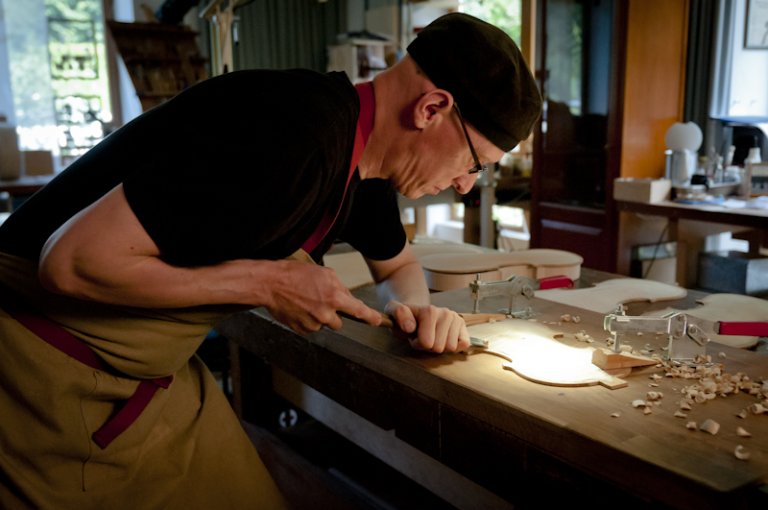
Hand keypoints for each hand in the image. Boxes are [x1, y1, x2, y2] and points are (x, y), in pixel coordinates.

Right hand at [266, 260, 381, 333]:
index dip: (370, 317)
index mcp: (334, 297)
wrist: (271, 283)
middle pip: (339, 322)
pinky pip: (310, 328)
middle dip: (333, 314)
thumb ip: (339, 287)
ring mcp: (313, 324)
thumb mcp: (324, 273)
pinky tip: (298, 308)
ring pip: (323, 324)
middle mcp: (326, 314)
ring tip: (306, 302)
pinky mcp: (302, 330)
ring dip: (319, 317)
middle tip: (319, 300)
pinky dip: (307, 320)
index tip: (377, 322)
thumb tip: (348, 299)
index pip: (359, 311)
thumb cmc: (296, 274)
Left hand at [385, 300, 469, 352]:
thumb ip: (398, 314)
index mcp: (430, 311)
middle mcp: (445, 313)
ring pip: (450, 348)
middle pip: (439, 347)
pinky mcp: (463, 325)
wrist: (417, 311)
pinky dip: (454, 347)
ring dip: (440, 347)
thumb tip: (410, 327)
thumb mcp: (393, 311)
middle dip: (428, 346)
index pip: (426, 343)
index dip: (417, 343)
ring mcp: (456, 318)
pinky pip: (464, 344)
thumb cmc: (405, 316)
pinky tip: (444, 339)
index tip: (413, 335)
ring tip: (432, 336)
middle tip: (423, 336)